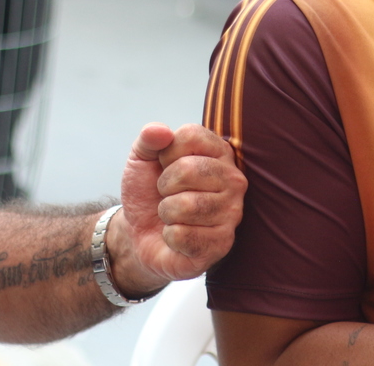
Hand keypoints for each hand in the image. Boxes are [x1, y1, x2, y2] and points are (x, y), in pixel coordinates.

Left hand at [109, 123, 246, 295]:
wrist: (141, 234)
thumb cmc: (149, 193)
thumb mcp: (142, 161)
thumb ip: (148, 140)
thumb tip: (158, 130)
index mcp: (219, 152)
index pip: (190, 136)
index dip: (166, 154)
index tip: (166, 167)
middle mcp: (233, 179)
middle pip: (188, 169)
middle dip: (164, 185)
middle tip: (168, 194)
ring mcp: (232, 212)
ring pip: (185, 205)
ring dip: (167, 212)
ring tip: (174, 215)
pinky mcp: (223, 242)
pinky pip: (182, 235)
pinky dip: (170, 237)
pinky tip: (179, 236)